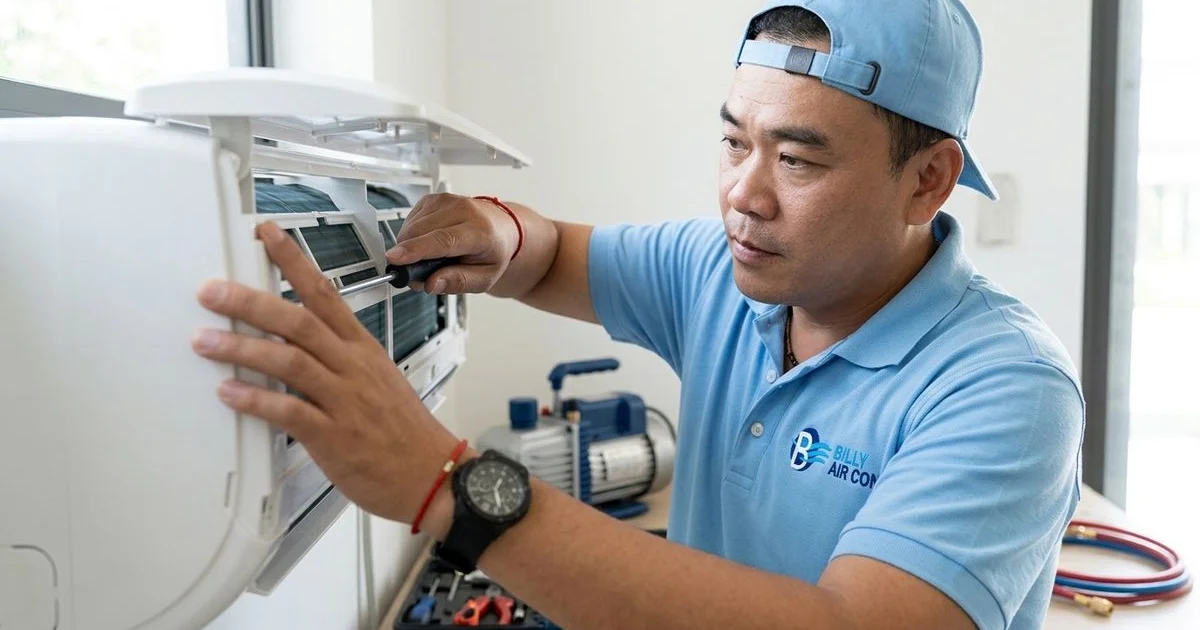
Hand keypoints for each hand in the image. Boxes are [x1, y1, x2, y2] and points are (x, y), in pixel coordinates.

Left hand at [191, 221, 460, 523]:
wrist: (433, 474)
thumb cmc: (403, 432)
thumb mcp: (376, 380)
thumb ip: (337, 361)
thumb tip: (292, 348)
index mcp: (361, 348)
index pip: (324, 293)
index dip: (292, 262)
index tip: (266, 235)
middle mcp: (352, 366)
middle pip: (298, 321)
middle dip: (250, 302)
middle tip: (211, 291)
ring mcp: (344, 399)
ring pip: (289, 361)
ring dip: (241, 347)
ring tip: (205, 340)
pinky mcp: (333, 436)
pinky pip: (288, 411)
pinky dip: (255, 399)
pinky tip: (228, 392)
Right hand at [387, 193, 519, 294]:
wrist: (501, 228)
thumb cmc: (493, 252)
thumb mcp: (484, 278)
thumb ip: (458, 282)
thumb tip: (430, 284)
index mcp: (480, 232)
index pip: (443, 240)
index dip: (415, 251)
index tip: (395, 259)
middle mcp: (463, 210)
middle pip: (421, 232)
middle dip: (409, 256)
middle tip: (418, 274)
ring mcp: (446, 201)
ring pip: (411, 227)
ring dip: (411, 247)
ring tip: (431, 257)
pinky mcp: (433, 198)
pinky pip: (410, 220)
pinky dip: (412, 236)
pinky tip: (428, 242)